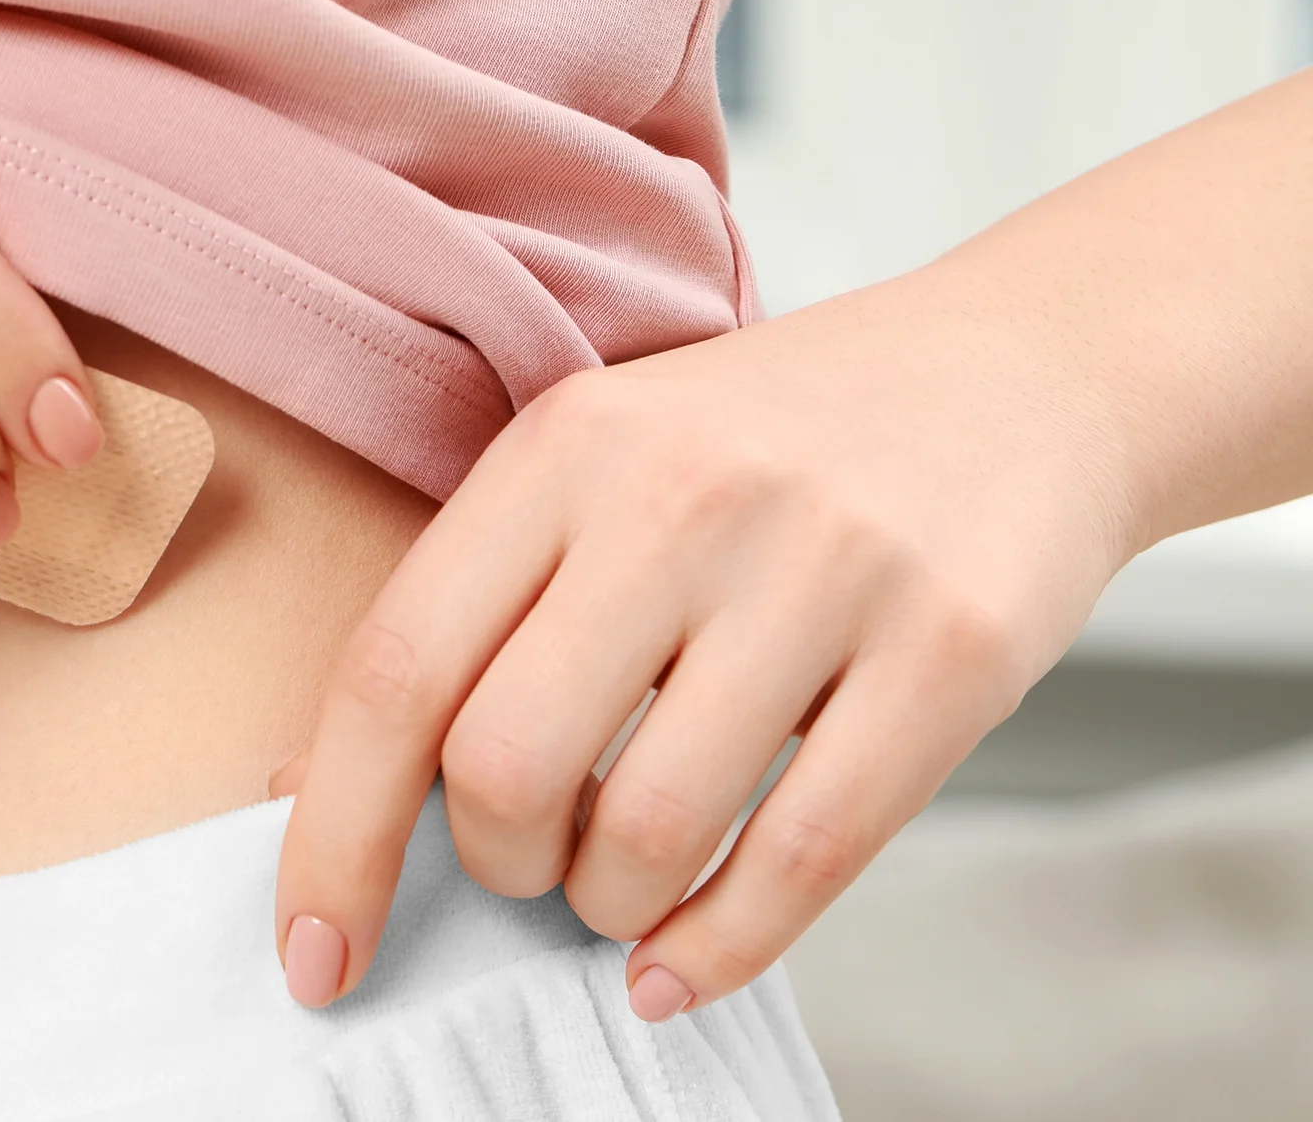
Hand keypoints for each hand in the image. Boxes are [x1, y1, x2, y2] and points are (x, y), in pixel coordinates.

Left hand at [270, 270, 1137, 1017]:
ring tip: (622, 884)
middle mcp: (682, 495)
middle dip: (494, 863)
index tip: (312, 951)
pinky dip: (719, 949)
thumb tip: (303, 781)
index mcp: (564, 447)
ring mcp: (826, 568)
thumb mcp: (600, 471)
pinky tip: (683, 962)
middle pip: (503, 763)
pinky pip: (802, 859)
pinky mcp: (953, 649)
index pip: (394, 668)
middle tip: (530, 860)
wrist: (1029, 369)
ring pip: (647, 828)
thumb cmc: (775, 447)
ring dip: (606, 906)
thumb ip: (467, 609)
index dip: (333, 838)